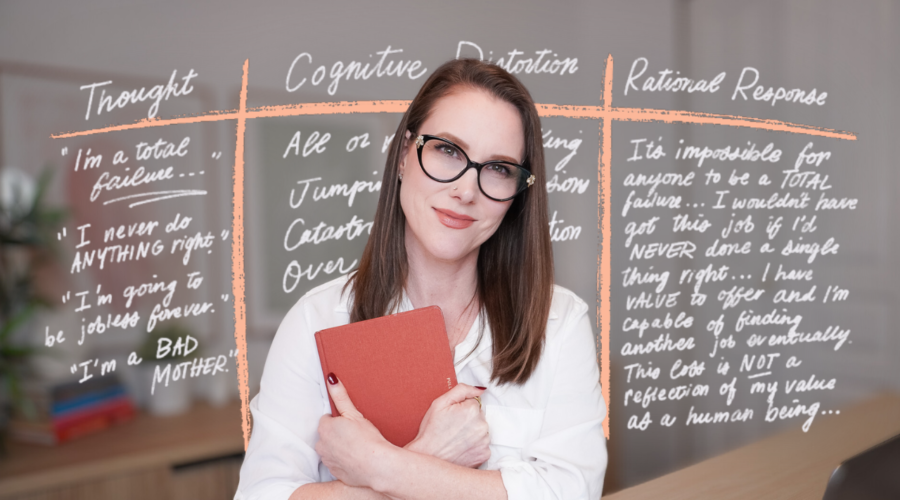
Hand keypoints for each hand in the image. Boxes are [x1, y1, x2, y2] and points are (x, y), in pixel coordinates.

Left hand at [316, 373, 392, 487]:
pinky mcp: (334, 473)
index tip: (351, 423)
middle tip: (356, 434)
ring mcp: (327, 460)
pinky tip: (356, 459)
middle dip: (337, 434)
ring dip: (339, 447)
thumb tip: (330, 378)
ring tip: (357, 446)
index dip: (340, 420)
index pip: (327, 419)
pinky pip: (336, 463)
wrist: (377, 466)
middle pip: (327, 434)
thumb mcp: (354, 413)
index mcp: (325, 428)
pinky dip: (344, 461)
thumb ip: (340, 396)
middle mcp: (321, 445)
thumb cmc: (367, 438)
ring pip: (330, 449)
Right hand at [405, 383, 489, 467]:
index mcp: (472, 410)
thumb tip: (479, 390)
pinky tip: (461, 448)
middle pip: (479, 416)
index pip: (473, 403)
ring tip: (456, 439)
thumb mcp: (440, 403)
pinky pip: (483, 445)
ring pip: (481, 431)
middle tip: (452, 428)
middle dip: (468, 420)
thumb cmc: (431, 431)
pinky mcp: (485, 454)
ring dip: (472, 433)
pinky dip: (474, 446)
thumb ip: (461, 390)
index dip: (461, 409)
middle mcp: (482, 425)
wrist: (427, 457)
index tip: (452, 418)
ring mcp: (484, 441)